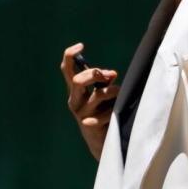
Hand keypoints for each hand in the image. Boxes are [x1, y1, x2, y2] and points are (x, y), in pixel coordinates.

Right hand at [61, 42, 119, 162]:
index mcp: (75, 91)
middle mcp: (74, 101)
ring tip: (121, 92)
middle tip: (108, 74)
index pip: (67, 70)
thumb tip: (112, 74)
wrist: (103, 142)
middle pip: (78, 81)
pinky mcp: (90, 125)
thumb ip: (104, 82)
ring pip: (98, 94)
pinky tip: (116, 113)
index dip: (70, 55)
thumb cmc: (104, 113)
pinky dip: (115, 110)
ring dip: (113, 90)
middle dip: (95, 74)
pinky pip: (108, 112)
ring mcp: (81, 114)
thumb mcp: (103, 95)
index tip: (81, 45)